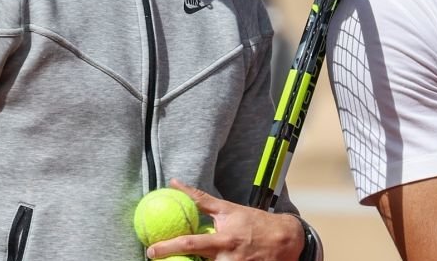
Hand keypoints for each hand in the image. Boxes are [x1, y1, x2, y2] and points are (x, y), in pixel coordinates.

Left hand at [145, 179, 305, 260]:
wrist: (286, 241)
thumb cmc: (255, 223)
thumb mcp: (229, 209)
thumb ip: (201, 200)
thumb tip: (175, 184)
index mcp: (223, 241)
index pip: (190, 244)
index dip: (168, 248)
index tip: (150, 251)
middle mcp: (228, 260)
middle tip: (163, 260)